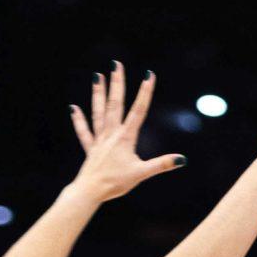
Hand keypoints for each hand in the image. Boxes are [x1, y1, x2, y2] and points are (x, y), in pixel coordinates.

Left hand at [70, 62, 185, 201]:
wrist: (90, 191)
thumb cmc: (116, 183)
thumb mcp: (142, 174)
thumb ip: (162, 164)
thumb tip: (182, 159)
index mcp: (125, 138)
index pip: (138, 111)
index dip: (145, 92)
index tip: (148, 75)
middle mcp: (111, 134)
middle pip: (115, 104)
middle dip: (117, 84)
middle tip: (116, 65)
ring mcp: (99, 140)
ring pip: (98, 112)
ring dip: (98, 94)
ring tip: (97, 76)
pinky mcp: (90, 149)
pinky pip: (84, 131)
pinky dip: (79, 119)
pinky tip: (74, 108)